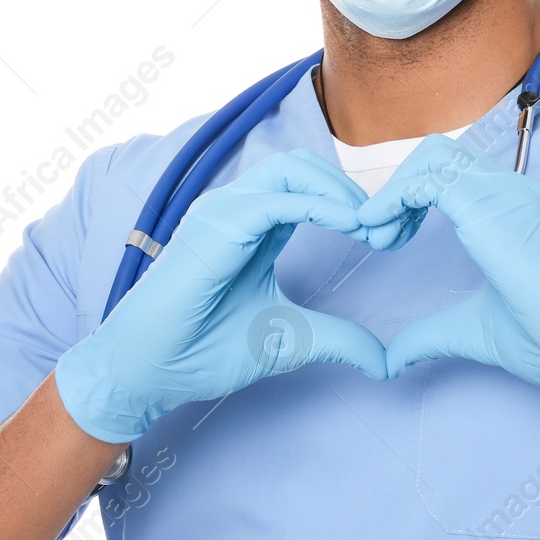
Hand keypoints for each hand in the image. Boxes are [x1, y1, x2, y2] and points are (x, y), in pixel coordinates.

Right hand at [56, 149, 387, 442]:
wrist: (149, 373)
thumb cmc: (204, 351)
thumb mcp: (291, 340)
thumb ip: (338, 340)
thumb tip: (384, 361)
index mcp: (253, 227)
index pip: (309, 188)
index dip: (353, 204)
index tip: (390, 239)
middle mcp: (236, 210)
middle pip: (304, 167)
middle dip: (351, 190)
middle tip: (386, 229)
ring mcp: (222, 212)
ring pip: (292, 169)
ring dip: (340, 192)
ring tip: (370, 226)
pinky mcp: (214, 227)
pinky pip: (275, 199)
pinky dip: (319, 205)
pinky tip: (349, 226)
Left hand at [356, 136, 539, 418]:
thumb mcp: (475, 329)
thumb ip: (432, 333)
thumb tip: (392, 358)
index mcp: (513, 209)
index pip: (450, 172)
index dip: (410, 196)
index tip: (391, 240)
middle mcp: (512, 191)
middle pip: (436, 154)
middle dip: (397, 188)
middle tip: (380, 237)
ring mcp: (508, 195)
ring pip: (432, 156)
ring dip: (394, 192)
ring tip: (381, 238)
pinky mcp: (497, 209)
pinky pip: (432, 178)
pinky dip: (394, 198)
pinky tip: (381, 232)